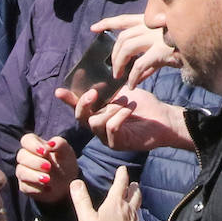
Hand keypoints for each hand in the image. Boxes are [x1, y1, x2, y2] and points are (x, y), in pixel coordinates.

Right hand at [15, 134, 78, 203]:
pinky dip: (36, 188)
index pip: (27, 140)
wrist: (68, 184)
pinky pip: (25, 187)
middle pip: (21, 155)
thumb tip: (51, 144)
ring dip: (34, 175)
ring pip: (21, 171)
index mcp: (37, 145)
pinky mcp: (25, 186)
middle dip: (35, 161)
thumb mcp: (67, 152)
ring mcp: (24, 172)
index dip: (33, 145)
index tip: (45, 152)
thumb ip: (60, 144)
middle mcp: (27, 158)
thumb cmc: (66, 163)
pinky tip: (47, 188)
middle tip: (49, 167)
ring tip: (48, 179)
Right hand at [56, 85, 192, 150]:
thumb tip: (93, 77)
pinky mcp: (117, 144)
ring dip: (110, 109)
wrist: (163, 118)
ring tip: (125, 102)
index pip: (78, 106)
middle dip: (83, 104)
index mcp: (98, 113)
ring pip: (95, 122)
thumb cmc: (144, 106)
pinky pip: (111, 127)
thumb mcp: (122, 93)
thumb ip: (106, 89)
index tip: (58, 91)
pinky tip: (130, 109)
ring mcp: (106, 137)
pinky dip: (119, 115)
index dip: (68, 99)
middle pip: (80, 117)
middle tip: (93, 93)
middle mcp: (98, 126)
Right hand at [70, 166, 140, 220]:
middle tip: (133, 182)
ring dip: (137, 197)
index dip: (121, 174)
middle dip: (133, 186)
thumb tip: (76, 182)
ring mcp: (134, 220)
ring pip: (137, 205)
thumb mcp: (87, 218)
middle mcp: (128, 208)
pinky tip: (134, 219)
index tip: (123, 168)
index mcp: (116, 203)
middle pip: (134, 193)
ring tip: (136, 195)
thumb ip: (81, 200)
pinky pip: (138, 218)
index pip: (120, 184)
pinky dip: (136, 214)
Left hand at [91, 14, 180, 86]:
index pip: (124, 19)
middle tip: (113, 68)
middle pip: (123, 37)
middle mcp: (153, 26)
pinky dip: (133, 76)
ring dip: (119, 63)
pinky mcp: (161, 50)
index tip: (94, 28)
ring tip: (119, 76)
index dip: (108, 23)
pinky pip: (140, 65)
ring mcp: (156, 37)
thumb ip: (149, 60)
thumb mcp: (165, 50)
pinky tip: (132, 85)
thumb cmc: (186, 49)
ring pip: (127, 48)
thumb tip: (136, 75)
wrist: (205, 48)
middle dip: (114, 53)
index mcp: (153, 22)